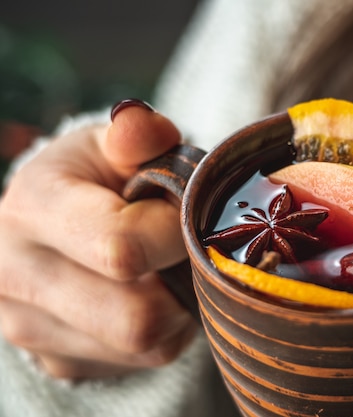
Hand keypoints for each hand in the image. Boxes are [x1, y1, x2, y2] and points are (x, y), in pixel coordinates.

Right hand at [0, 100, 197, 378]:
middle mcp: (15, 275)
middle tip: (183, 253)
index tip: (185, 216)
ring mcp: (30, 327)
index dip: (177, 233)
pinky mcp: (57, 359)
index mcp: (32, 208)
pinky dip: (161, 331)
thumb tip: (145, 125)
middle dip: (180, 283)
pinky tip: (149, 295)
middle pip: (136, 317)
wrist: (50, 226)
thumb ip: (138, 134)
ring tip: (167, 271)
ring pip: (144, 345)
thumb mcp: (113, 145)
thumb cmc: (93, 179)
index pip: (123, 248)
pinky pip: (139, 361)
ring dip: (176, 310)